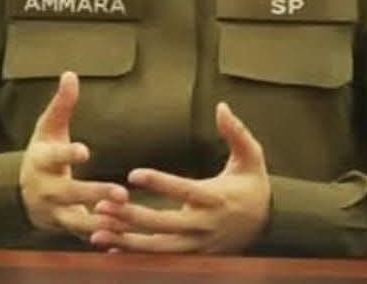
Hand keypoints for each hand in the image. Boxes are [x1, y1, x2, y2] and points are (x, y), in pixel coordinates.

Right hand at [19, 71, 128, 240]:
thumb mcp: (48, 127)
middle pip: (70, 193)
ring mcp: (55, 212)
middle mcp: (47, 189)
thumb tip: (70, 74)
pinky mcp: (65, 227)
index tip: (85, 151)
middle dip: (94, 194)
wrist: (22, 192)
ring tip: (124, 216)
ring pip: (77, 222)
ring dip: (100, 221)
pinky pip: (83, 235)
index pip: (55, 156)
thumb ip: (62, 104)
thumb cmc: (43, 152)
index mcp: (42, 160)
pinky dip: (99, 236)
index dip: (68, 154)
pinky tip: (121, 235)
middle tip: (121, 193)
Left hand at [90, 102, 270, 253]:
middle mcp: (204, 224)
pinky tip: (110, 251)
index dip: (159, 182)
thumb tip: (222, 106)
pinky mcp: (193, 256)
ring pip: (158, 247)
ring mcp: (197, 244)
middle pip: (164, 223)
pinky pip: (160, 259)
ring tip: (97, 231)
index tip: (132, 174)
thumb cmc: (254, 183)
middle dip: (131, 216)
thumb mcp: (252, 155)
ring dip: (125, 240)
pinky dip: (135, 256)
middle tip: (102, 204)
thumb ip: (236, 131)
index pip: (184, 189)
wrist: (270, 224)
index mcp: (216, 197)